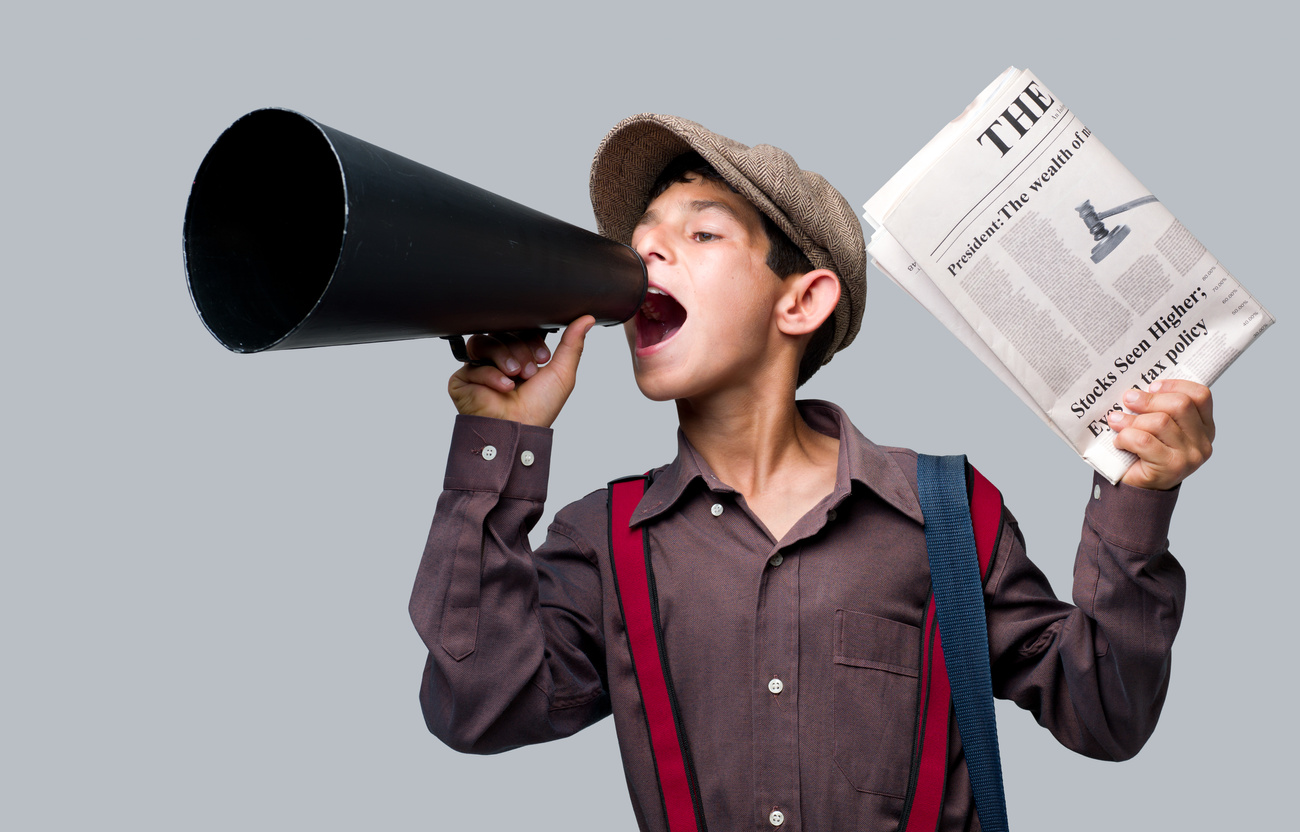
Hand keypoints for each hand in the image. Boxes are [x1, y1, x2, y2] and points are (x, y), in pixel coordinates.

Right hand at [447, 316, 595, 427]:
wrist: (518, 430)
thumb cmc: (539, 409)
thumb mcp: (562, 373)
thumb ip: (572, 344)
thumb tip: (586, 319)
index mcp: (519, 356)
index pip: (519, 330)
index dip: (531, 338)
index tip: (544, 357)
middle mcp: (498, 361)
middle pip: (502, 333)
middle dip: (520, 350)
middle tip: (530, 372)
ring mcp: (478, 369)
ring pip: (485, 342)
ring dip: (505, 357)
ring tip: (516, 376)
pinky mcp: (462, 380)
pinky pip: (472, 363)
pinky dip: (491, 375)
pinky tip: (504, 387)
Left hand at [1106, 379, 1213, 489]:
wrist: (1139, 489)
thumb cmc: (1145, 452)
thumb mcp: (1157, 427)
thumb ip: (1157, 409)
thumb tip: (1135, 389)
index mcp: (1204, 426)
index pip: (1200, 396)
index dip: (1175, 385)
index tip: (1152, 386)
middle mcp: (1203, 441)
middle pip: (1180, 405)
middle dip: (1149, 400)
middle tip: (1127, 399)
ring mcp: (1191, 456)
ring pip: (1160, 422)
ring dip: (1131, 420)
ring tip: (1116, 421)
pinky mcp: (1172, 467)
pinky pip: (1145, 441)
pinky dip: (1126, 437)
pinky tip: (1119, 441)